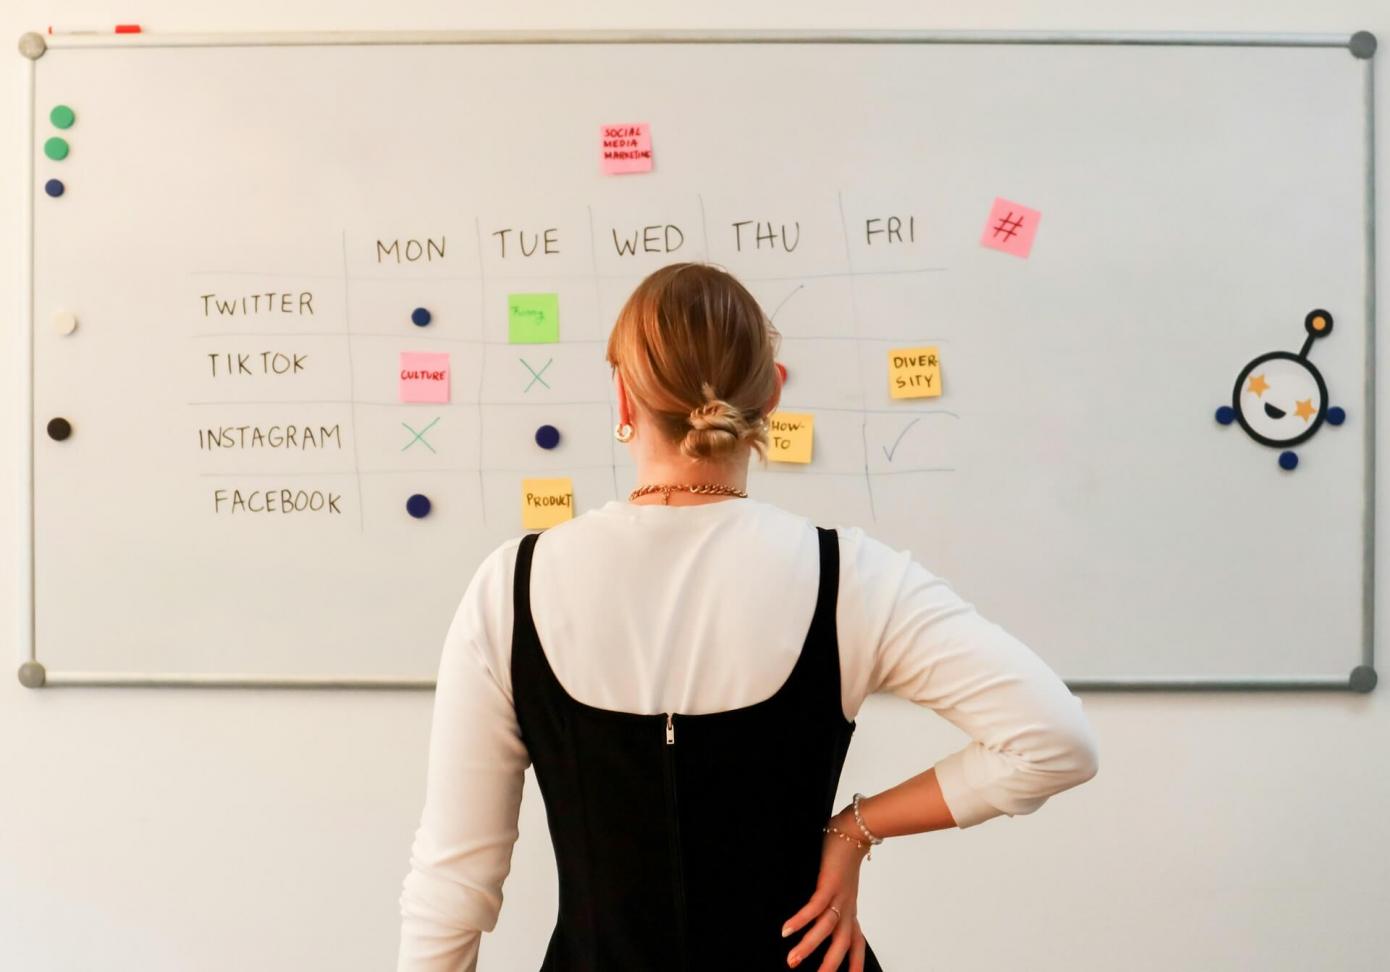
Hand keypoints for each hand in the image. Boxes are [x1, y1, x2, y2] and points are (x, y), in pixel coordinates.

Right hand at [780, 809, 869, 969]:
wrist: (854, 831)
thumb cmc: (843, 855)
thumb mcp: (840, 884)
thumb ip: (830, 899)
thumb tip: (816, 910)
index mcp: (850, 910)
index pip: (856, 943)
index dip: (855, 963)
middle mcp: (847, 907)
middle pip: (842, 944)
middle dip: (830, 965)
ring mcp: (838, 896)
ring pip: (825, 929)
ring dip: (808, 946)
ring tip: (791, 961)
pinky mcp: (828, 884)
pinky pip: (814, 907)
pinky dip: (800, 920)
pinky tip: (786, 930)